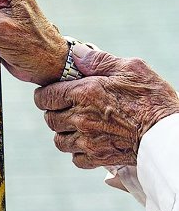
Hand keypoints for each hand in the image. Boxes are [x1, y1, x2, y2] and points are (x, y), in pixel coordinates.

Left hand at [34, 44, 178, 167]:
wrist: (167, 135)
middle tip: (64, 107)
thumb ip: (99, 60)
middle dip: (53, 112)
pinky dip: (77, 152)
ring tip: (75, 126)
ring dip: (63, 133)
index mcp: (85, 93)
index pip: (46, 96)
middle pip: (49, 119)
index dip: (44, 94)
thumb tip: (75, 52)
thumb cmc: (152, 98)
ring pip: (59, 141)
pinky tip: (87, 142)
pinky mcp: (98, 158)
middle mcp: (81, 119)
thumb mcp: (130, 69)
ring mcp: (88, 141)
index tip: (49, 93)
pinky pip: (75, 158)